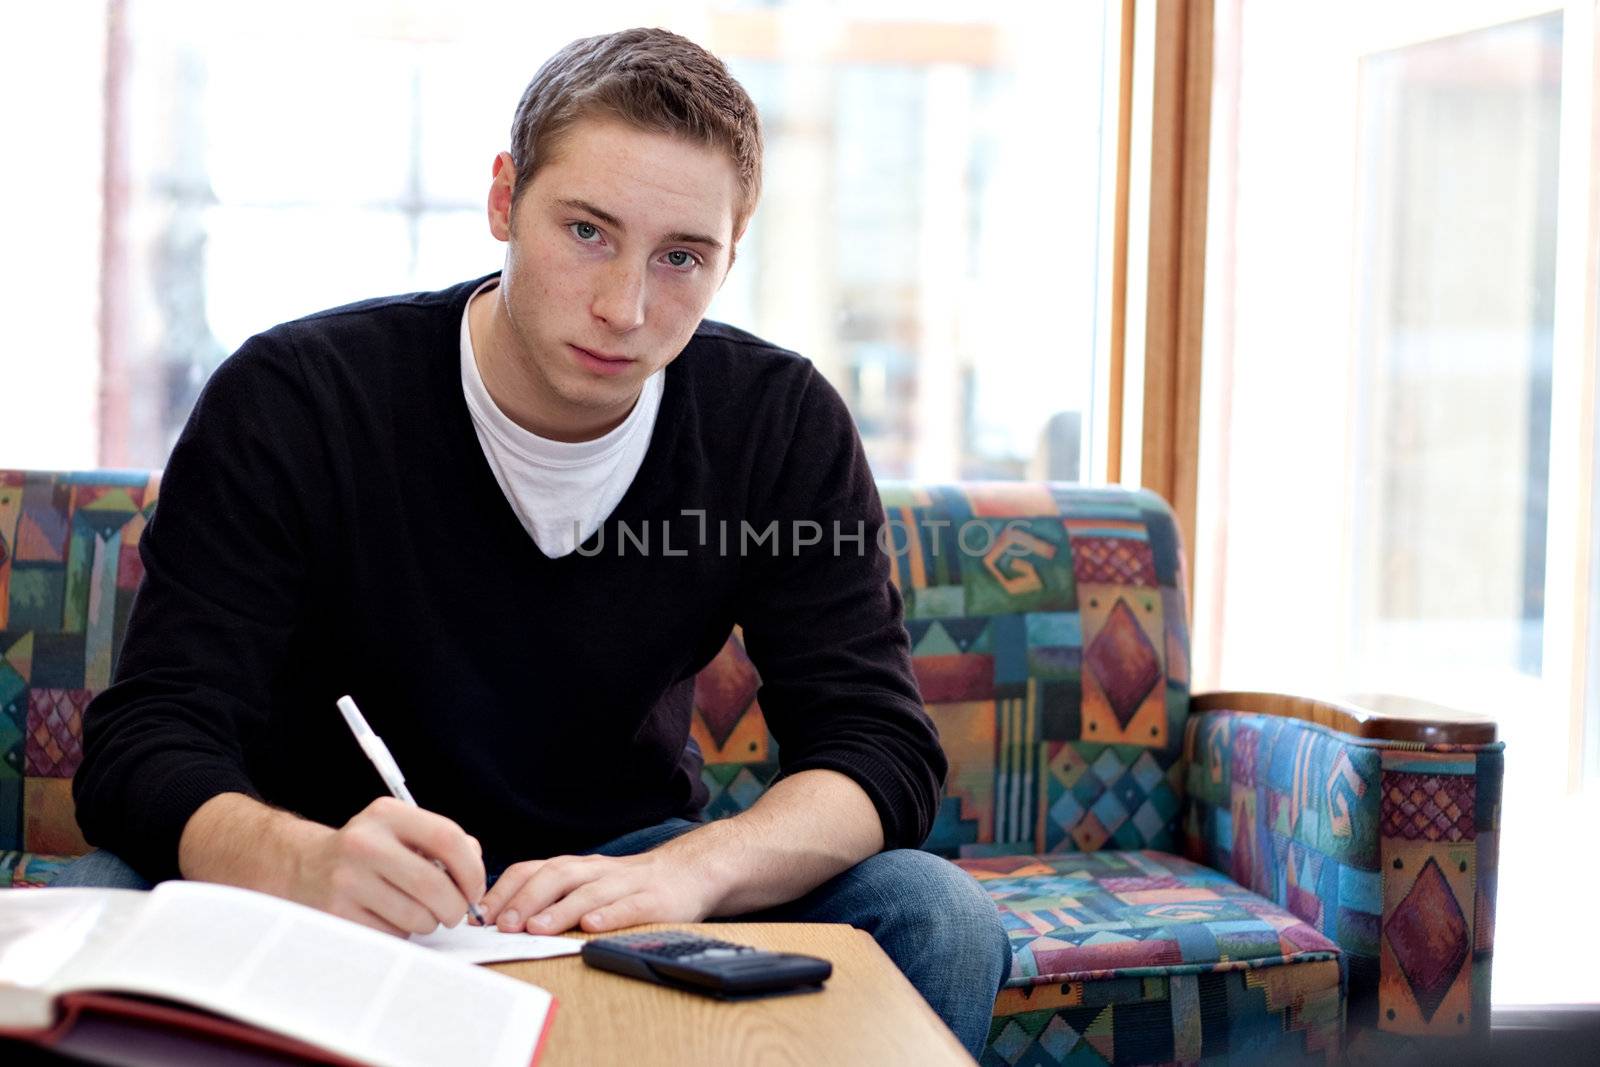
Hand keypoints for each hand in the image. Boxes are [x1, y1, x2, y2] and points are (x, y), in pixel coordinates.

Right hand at [285, 796, 485, 936]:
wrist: (304, 867)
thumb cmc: (369, 853)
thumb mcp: (401, 831)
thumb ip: (445, 844)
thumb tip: (475, 876)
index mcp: (387, 814)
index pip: (447, 838)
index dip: (472, 870)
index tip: (476, 890)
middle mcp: (364, 843)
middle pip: (434, 885)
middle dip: (456, 907)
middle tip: (455, 912)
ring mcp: (347, 880)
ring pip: (416, 916)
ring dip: (428, 923)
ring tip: (417, 912)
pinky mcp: (337, 914)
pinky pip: (392, 935)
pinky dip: (402, 934)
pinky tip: (389, 919)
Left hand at [480, 849, 718, 934]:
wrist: (688, 873)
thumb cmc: (628, 887)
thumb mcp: (587, 885)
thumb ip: (552, 897)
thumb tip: (502, 923)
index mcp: (576, 868)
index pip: (532, 870)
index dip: (505, 891)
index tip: (481, 917)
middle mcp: (596, 871)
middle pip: (557, 875)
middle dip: (527, 899)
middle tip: (505, 926)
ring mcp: (626, 884)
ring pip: (589, 892)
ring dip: (560, 910)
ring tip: (538, 929)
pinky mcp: (654, 900)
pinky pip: (629, 906)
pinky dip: (609, 916)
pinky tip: (592, 928)